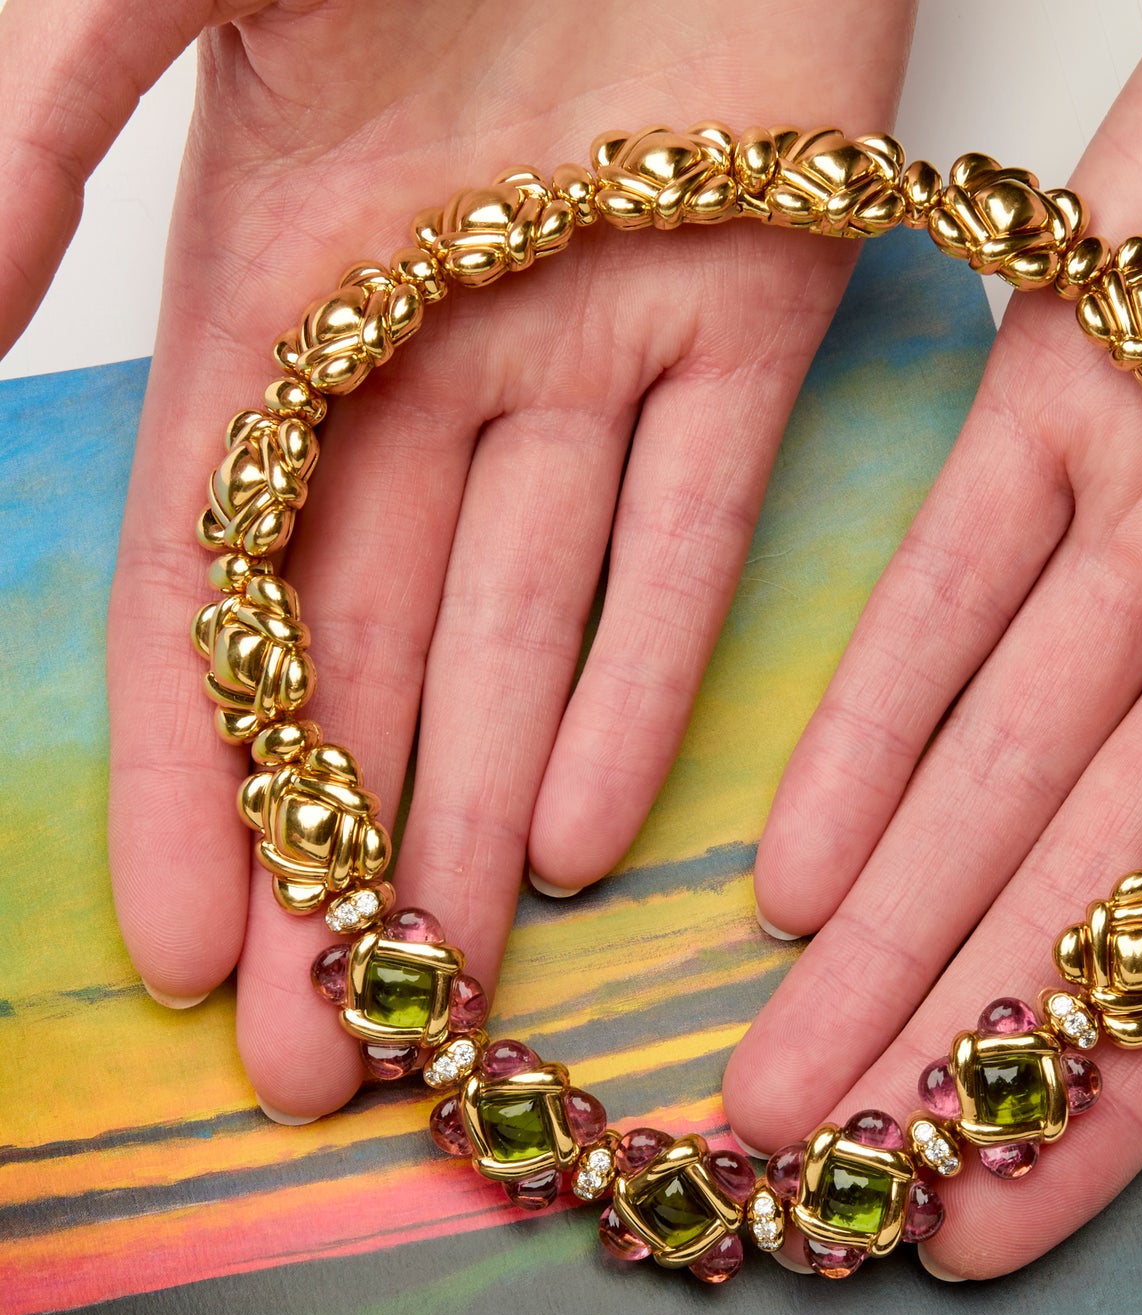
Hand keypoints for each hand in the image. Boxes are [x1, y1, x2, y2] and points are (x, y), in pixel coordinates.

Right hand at [0, 0, 914, 1117]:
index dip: (201, 777)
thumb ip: (30, 132)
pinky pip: (698, 522)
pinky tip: (590, 826)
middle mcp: (438, 349)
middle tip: (323, 1046)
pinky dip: (646, 670)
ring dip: (484, 805)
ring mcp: (602, 338)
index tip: (187, 947)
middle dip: (342, 850)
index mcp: (283, 286)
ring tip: (453, 981)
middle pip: (376, 654)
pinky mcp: (760, 304)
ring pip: (535, 627)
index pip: (219, 589)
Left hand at [724, 0, 1141, 1277]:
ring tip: (775, 1073)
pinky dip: (870, 728)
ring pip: (988, 766)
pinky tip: (791, 874)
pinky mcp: (1054, 401)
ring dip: (881, 925)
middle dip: (944, 1041)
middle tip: (815, 1184)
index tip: (983, 1226)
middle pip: (1074, 880)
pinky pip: (946, 593)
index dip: (1111, 1100)